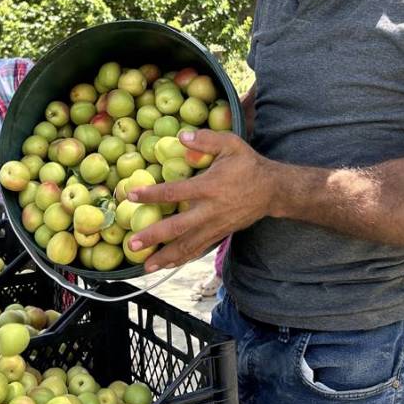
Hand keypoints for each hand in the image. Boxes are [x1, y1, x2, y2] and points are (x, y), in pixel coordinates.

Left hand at [125, 129, 275, 272]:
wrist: (273, 190)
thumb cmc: (248, 165)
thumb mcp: (231, 144)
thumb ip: (206, 139)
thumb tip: (181, 136)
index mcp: (210, 187)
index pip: (175, 192)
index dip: (152, 194)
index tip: (131, 195)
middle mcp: (210, 211)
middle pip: (178, 227)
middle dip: (154, 237)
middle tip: (132, 244)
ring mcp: (215, 226)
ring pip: (188, 245)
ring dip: (166, 257)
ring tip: (145, 267)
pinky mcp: (219, 234)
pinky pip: (198, 249)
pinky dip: (182, 259)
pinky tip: (167, 265)